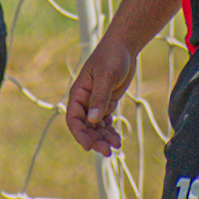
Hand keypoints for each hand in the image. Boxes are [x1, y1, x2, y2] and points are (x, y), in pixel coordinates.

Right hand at [66, 34, 136, 155]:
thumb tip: (92, 120)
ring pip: (96, 127)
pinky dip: (110, 131)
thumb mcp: (106, 76)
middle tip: (108, 151)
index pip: (73, 119)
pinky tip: (117, 139)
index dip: (79, 134)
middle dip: (95, 140)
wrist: (124, 47)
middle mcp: (85, 101)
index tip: (88, 146)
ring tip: (116, 146)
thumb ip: (99, 98)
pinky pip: (105, 122)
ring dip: (104, 138)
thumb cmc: (112, 57)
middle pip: (85, 127)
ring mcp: (96, 104)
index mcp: (78, 93)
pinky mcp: (107, 104)